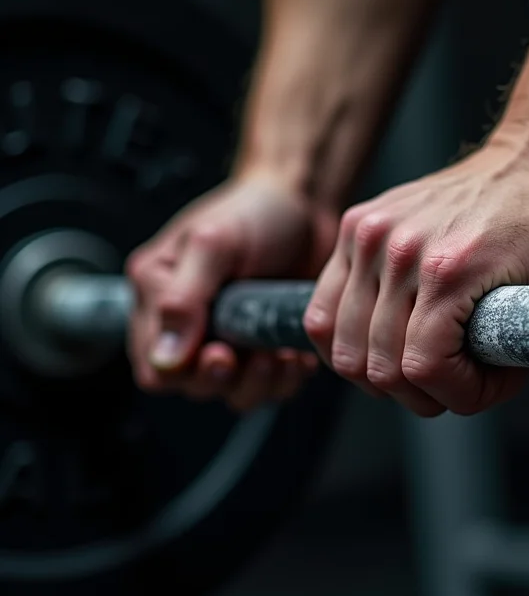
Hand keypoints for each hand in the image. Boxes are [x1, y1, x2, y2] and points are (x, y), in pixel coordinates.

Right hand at [126, 174, 338, 409]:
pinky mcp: (266, 345)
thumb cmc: (254, 212)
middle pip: (194, 386)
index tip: (220, 353)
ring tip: (280, 354)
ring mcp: (231, 337)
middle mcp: (191, 323)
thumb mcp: (211, 243)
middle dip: (227, 378)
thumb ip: (183, 298)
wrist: (306, 204)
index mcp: (159, 296)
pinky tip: (297, 354)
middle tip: (255, 356)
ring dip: (260, 383)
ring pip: (234, 392)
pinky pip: (270, 385)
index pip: (155, 367)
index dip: (185, 372)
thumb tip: (167, 357)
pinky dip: (286, 378)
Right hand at [303, 122, 528, 416]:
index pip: (425, 371)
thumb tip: (466, 390)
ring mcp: (372, 235)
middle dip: (419, 393)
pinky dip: (345, 338)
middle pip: (378, 366)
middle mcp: (400, 251)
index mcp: (451, 270)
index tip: (483, 387)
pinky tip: (374, 340)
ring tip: (410, 365)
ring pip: (343, 345)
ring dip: (377, 372)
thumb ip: (502, 355)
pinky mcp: (358, 225)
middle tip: (448, 384)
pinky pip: (324, 306)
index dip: (458, 396)